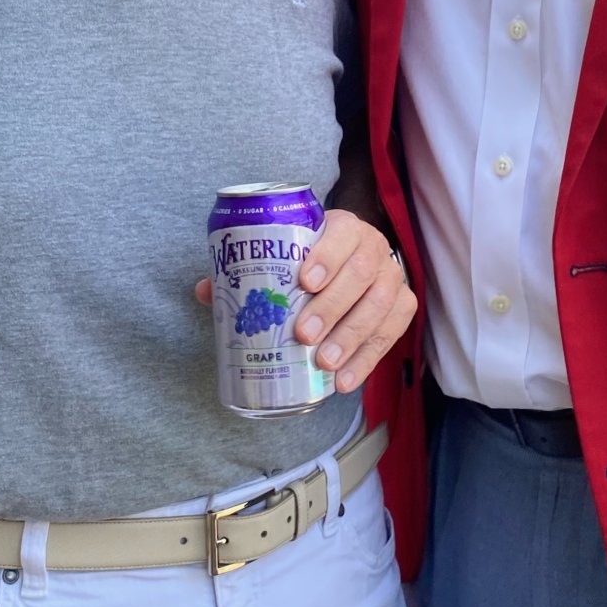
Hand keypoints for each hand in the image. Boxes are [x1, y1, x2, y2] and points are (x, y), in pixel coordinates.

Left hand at [195, 209, 414, 391]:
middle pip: (360, 275)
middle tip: (303, 335)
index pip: (341, 234)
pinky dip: (368, 359)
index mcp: (344, 226)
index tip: (303, 282)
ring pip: (380, 305)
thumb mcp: (284, 255)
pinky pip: (392, 333)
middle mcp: (374, 247)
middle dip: (332, 306)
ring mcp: (392, 277)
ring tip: (323, 364)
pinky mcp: (403, 306)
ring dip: (351, 337)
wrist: (350, 264)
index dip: (326, 256)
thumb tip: (204, 291)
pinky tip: (344, 380)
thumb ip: (247, 270)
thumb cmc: (309, 260)